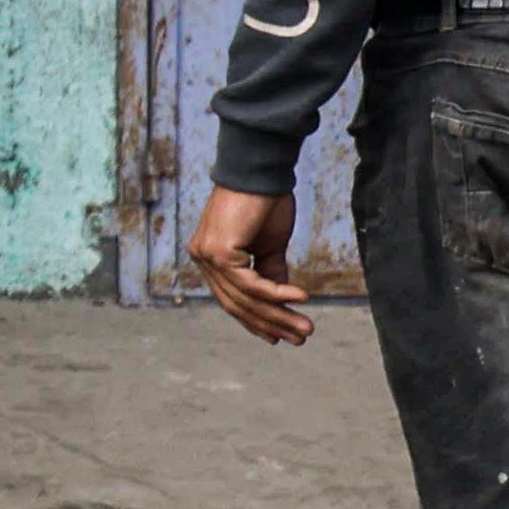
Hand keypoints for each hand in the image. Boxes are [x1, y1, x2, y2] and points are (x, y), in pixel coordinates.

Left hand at [187, 187, 314, 345]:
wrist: (262, 171)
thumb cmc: (265, 203)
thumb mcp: (269, 245)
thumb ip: (270, 273)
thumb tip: (280, 301)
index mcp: (211, 259)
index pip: (233, 299)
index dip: (256, 320)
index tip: (280, 337)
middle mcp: (203, 259)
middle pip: (238, 304)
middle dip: (271, 324)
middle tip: (301, 337)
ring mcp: (207, 256)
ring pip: (245, 298)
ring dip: (279, 315)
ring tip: (306, 327)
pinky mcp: (218, 251)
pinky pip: (250, 283)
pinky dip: (277, 294)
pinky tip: (300, 299)